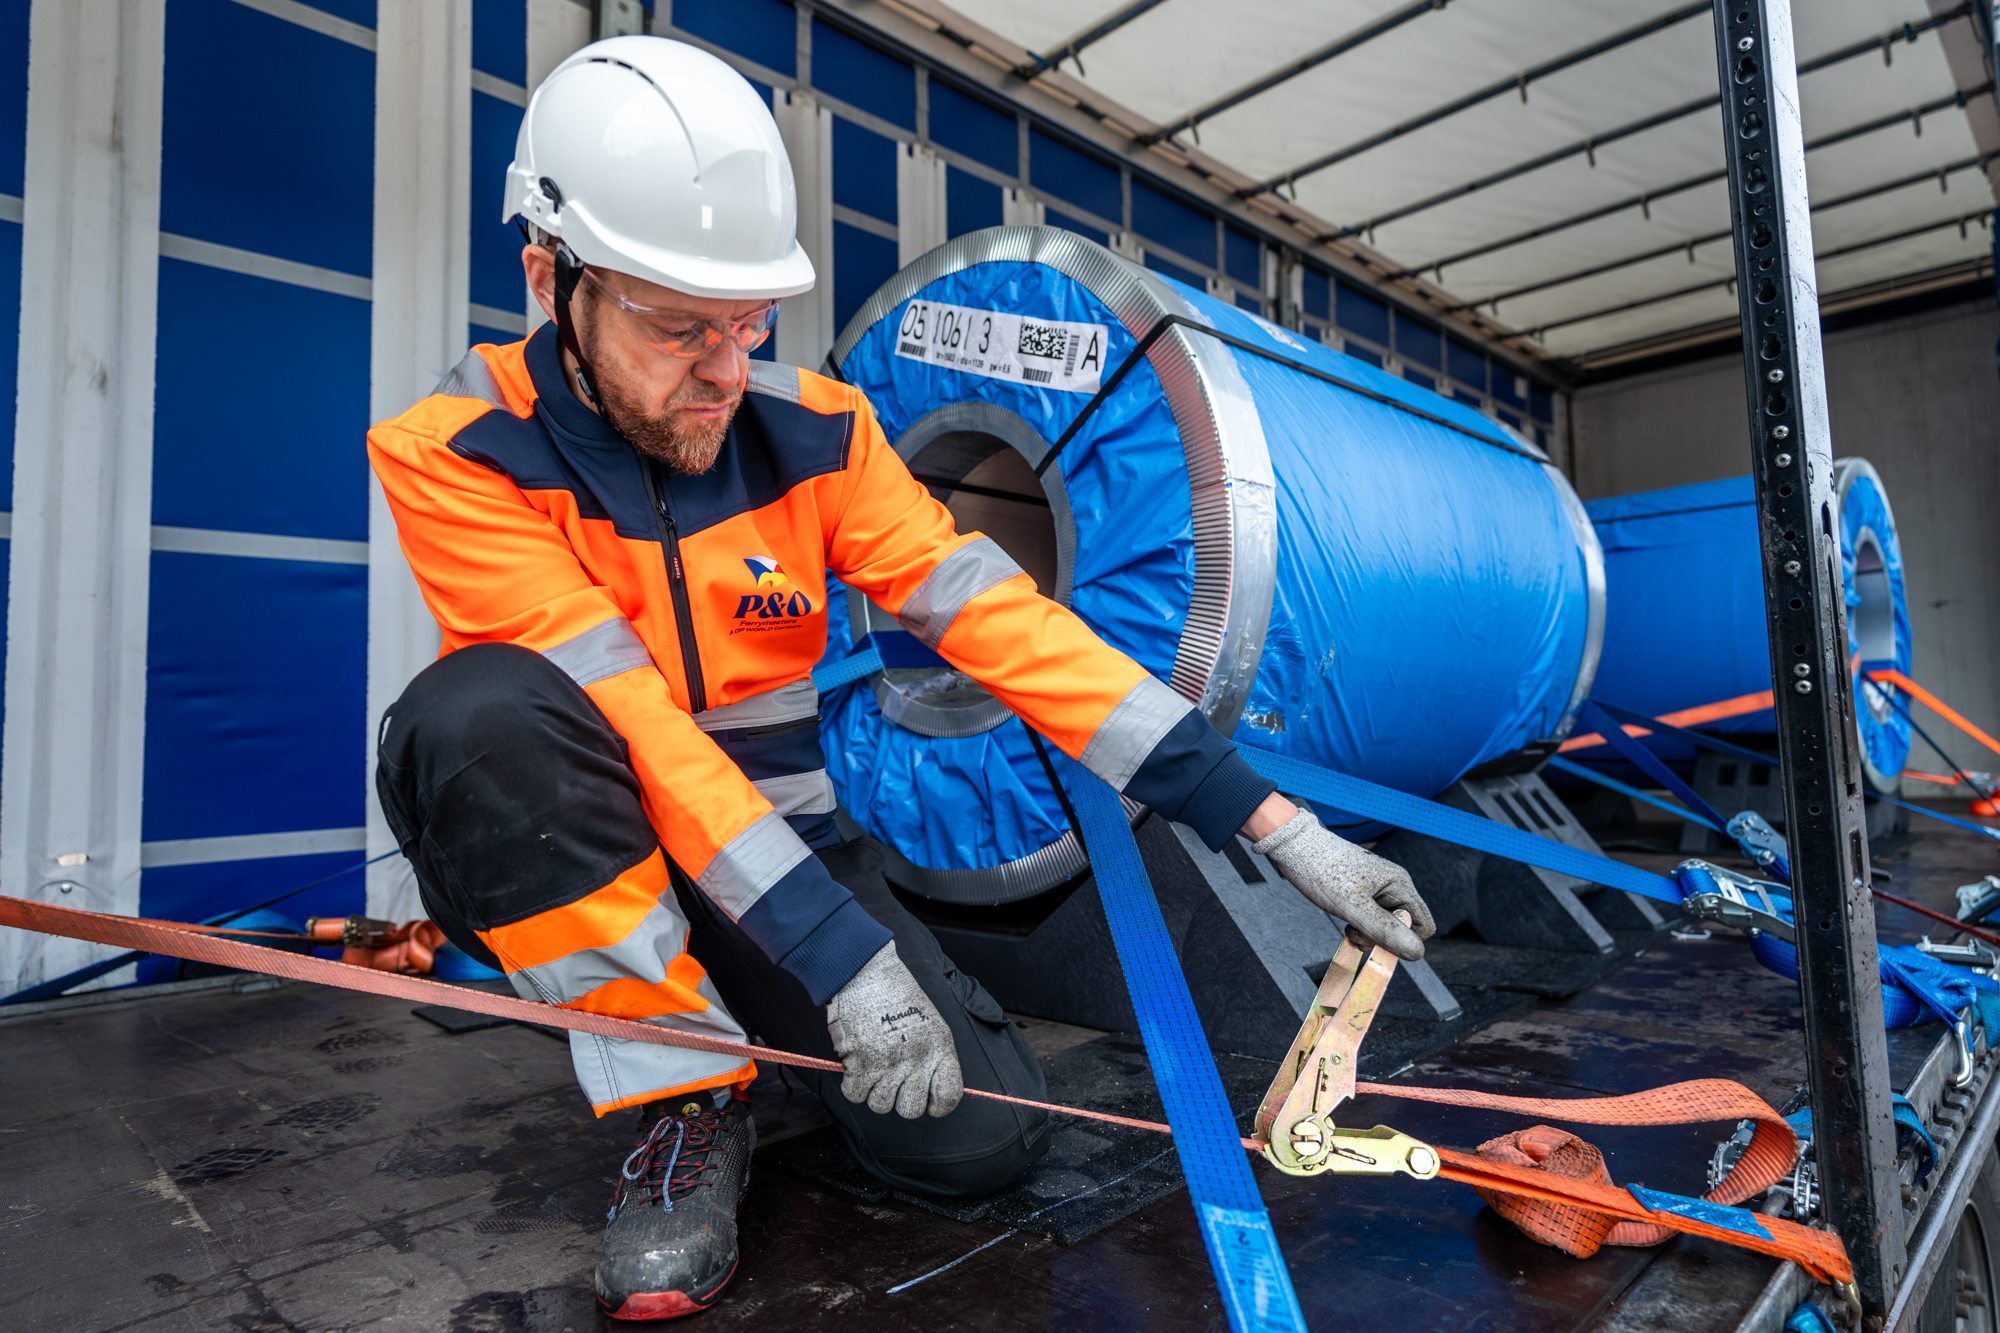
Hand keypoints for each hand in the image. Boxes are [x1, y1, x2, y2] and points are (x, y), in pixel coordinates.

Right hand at [825, 942, 963, 1117]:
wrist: (866, 972)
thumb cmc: (896, 996)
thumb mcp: (930, 1023)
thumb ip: (933, 1057)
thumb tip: (931, 1090)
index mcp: (940, 1048)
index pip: (949, 1096)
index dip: (937, 1105)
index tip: (926, 1100)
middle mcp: (918, 1059)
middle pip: (911, 1109)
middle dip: (898, 1099)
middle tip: (890, 1079)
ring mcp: (890, 1063)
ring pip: (880, 1105)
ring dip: (873, 1090)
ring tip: (872, 1064)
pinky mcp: (861, 1062)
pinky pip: (855, 1095)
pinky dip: (852, 1084)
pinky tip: (855, 1063)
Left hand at [1252, 809, 1435, 960]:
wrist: (1294, 848)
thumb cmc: (1322, 869)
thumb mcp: (1353, 906)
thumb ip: (1384, 930)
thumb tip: (1417, 953)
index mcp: (1398, 884)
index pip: (1423, 926)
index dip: (1406, 941)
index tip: (1378, 940)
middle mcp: (1392, 887)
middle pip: (1402, 929)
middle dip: (1381, 938)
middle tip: (1355, 930)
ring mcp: (1376, 892)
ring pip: (1384, 928)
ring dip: (1367, 935)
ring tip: (1347, 925)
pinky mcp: (1361, 896)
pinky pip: (1370, 921)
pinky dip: (1359, 928)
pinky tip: (1345, 923)